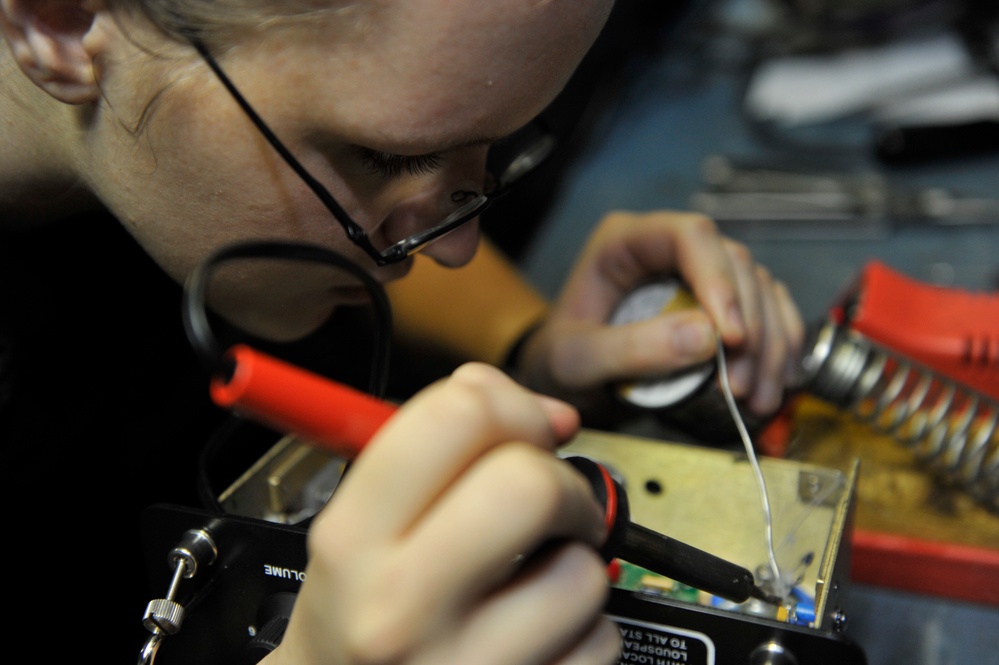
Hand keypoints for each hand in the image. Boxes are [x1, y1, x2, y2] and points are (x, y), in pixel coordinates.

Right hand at [264, 363, 620, 664]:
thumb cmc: (358, 614)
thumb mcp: (362, 524)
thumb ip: (439, 449)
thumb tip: (549, 415)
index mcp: (355, 537)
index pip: (456, 416)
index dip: (510, 405)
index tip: (524, 428)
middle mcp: (399, 606)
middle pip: (528, 487)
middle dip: (562, 483)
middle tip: (554, 503)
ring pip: (581, 574)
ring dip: (575, 568)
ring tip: (536, 581)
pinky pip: (598, 644)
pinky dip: (584, 631)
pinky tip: (540, 632)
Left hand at [514, 211, 803, 421]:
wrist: (559, 383)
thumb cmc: (557, 360)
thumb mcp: (577, 359)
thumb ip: (631, 348)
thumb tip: (707, 338)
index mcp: (626, 242)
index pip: (690, 236)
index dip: (719, 280)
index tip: (731, 337)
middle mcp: (667, 250)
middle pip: (734, 263)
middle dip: (749, 326)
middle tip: (738, 386)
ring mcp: (697, 276)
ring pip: (758, 290)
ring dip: (769, 346)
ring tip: (755, 399)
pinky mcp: (718, 307)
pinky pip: (766, 316)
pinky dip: (777, 352)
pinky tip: (771, 387)